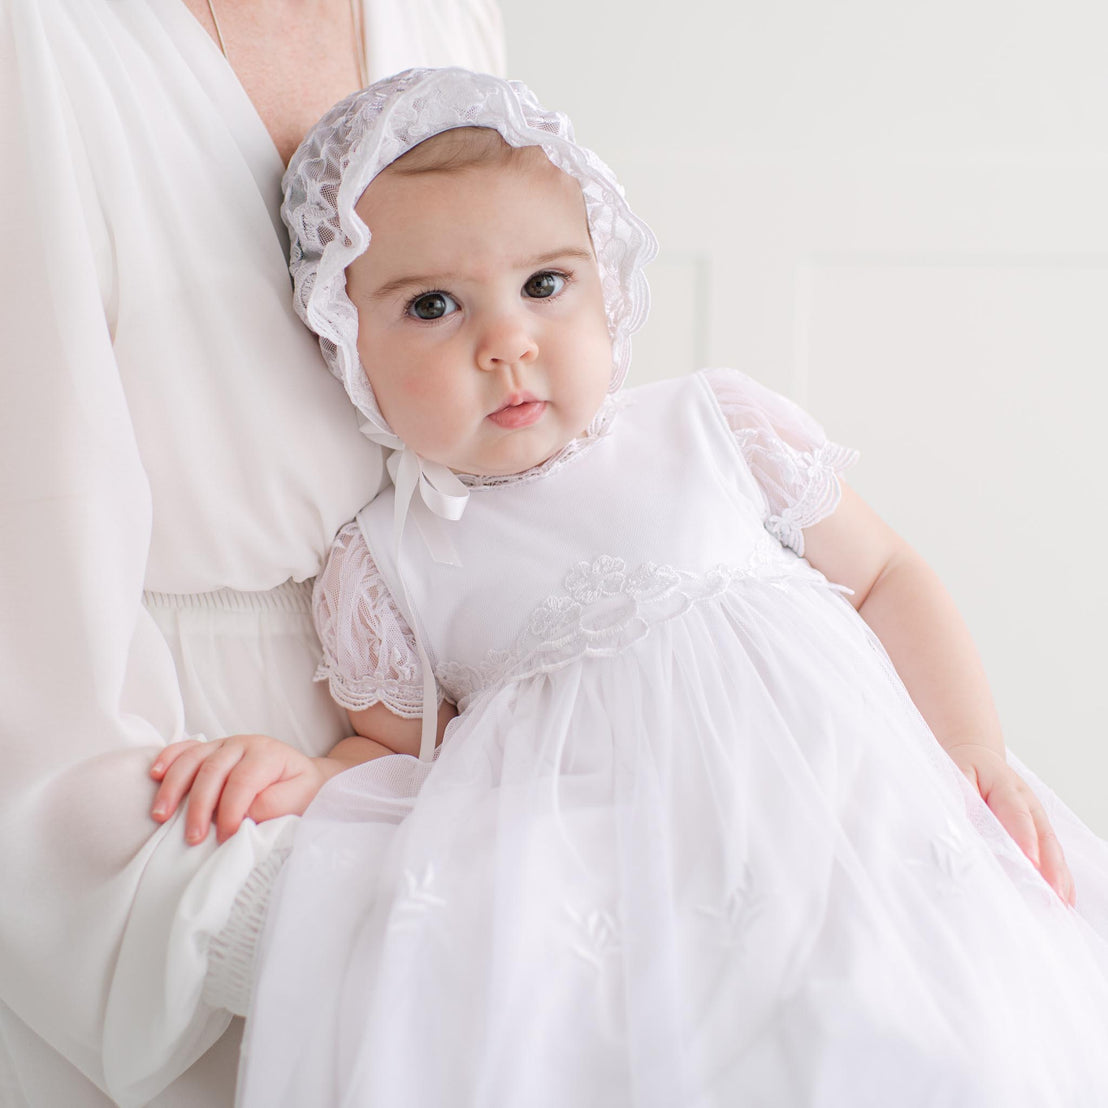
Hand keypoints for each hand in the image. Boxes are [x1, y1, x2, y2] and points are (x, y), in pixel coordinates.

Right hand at [149, 735, 340, 844]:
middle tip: (193, 838)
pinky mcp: (210, 749)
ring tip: (161, 815)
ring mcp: (224, 744)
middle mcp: (244, 744)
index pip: (242, 781)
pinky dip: (168, 759)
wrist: (303, 777)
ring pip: (193, 758)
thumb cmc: (300, 791)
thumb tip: (245, 812)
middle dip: (199, 806)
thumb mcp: (301, 798)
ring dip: (174, 787)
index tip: (225, 837)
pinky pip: (185, 749)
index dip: (230, 811)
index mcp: (268, 754)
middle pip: (213, 771)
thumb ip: (276, 803)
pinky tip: (155, 775)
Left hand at [946, 742, 1074, 905]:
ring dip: (1058, 874)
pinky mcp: (1037, 828)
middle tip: (1053, 892)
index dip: (1024, 837)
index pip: (1016, 813)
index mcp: (1006, 787)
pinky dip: (1058, 874)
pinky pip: (1051, 852)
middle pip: (1043, 835)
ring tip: (1061, 901)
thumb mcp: (958, 773)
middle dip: (1049, 865)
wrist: (977, 755)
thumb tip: (960, 821)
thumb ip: (961, 794)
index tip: (1030, 859)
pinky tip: (1064, 895)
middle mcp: (1028, 803)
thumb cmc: (966, 767)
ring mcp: (1036, 817)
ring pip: (1052, 847)